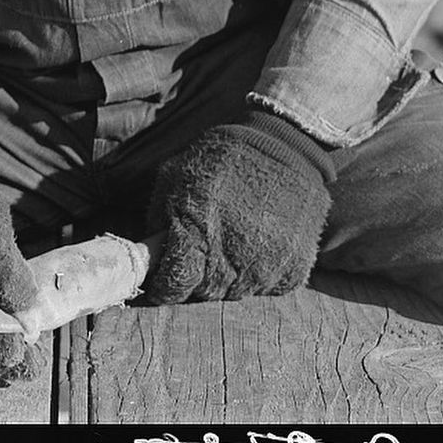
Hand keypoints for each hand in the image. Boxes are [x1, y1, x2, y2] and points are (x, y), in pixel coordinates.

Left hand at [143, 111, 334, 303]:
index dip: (165, 286)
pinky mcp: (294, 271)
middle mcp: (232, 260)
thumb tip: (148, 253)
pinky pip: (269, 287)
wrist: (287, 149)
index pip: (174, 286)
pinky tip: (260, 240)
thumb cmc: (223, 159)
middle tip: (203, 248)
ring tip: (234, 236)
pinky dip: (261, 271)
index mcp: (197, 235)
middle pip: (205, 293)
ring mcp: (266, 269)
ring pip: (237, 292)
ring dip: (230, 274)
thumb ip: (160, 218)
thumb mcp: (178, 176)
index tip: (164, 281)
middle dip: (197, 277)